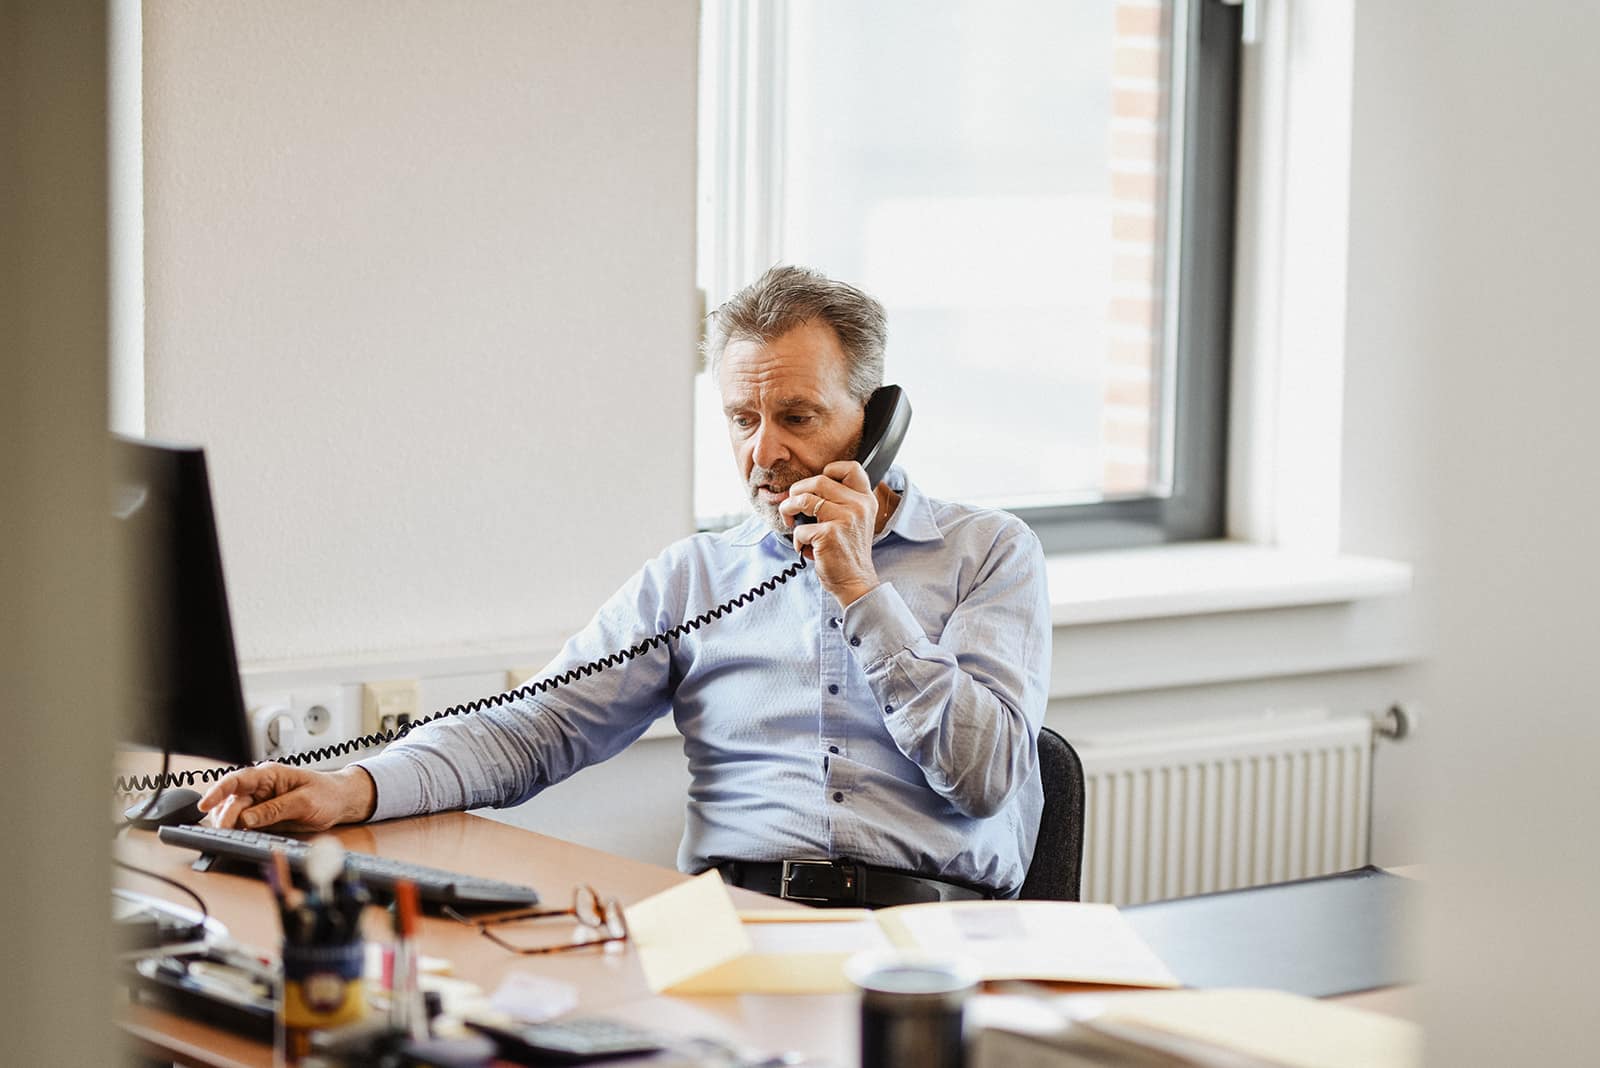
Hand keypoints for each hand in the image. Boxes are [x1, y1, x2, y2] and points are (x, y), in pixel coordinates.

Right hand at [198, 764, 376, 831]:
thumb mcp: (304, 802)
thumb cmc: (326, 794)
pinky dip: (237, 831)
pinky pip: (244, 824)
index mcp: (270, 775)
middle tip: (225, 832)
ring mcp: (260, 802)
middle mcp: (260, 787)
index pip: (237, 780)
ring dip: (228, 824)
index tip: (204, 805)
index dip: (217, 791)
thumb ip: (275, 809)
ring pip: (233, 813)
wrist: (340, 801)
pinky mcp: (262, 817)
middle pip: (231, 801)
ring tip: (228, 835)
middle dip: (224, 816)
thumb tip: (247, 818)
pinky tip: (236, 837)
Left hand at [780, 460, 879, 606]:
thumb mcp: (855, 520)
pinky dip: (797, 539)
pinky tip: (805, 548)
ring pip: (803, 500)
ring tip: (790, 521)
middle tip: (792, 505)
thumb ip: (841, 501)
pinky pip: (800, 528)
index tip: (817, 486)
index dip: (829, 470)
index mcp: (865, 499)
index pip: (851, 468)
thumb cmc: (848, 552)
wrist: (855, 581)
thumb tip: (805, 488)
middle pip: (818, 480)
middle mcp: (858, 505)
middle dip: (797, 491)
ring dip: (788, 510)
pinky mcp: (830, 534)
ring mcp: (845, 518)